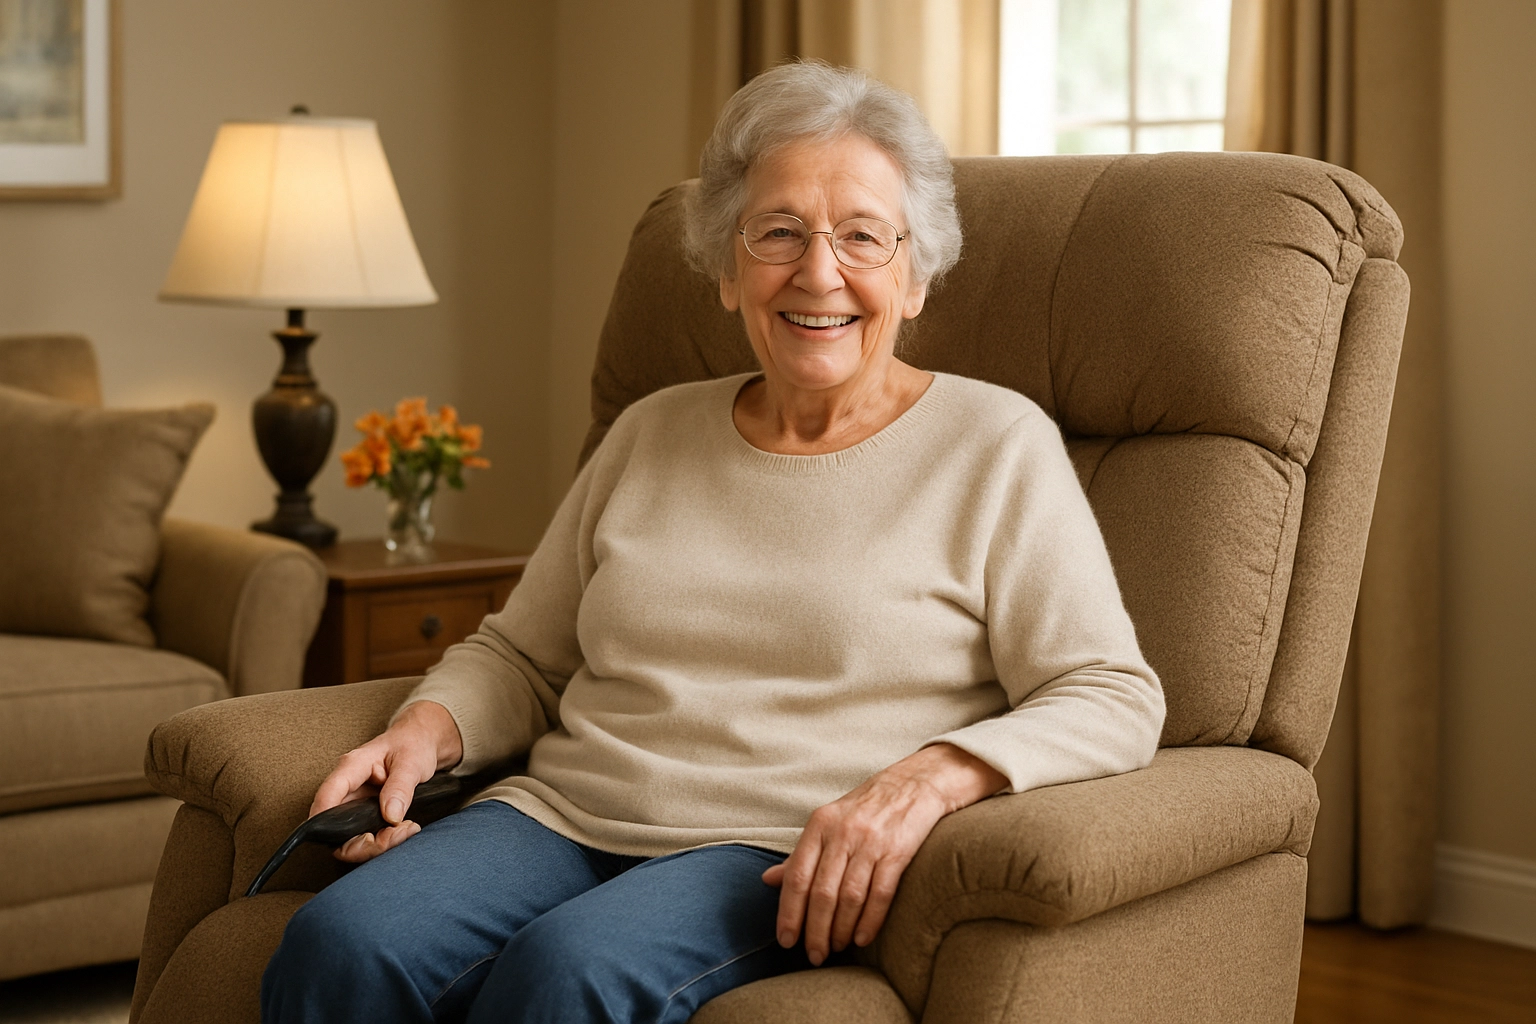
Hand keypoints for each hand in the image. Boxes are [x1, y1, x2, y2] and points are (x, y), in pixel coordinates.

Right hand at [309, 700, 463, 863]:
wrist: (420, 741)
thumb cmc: (412, 744)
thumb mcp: (411, 762)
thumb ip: (400, 788)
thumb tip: (390, 817)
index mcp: (351, 767)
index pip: (327, 797)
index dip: (329, 823)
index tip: (361, 839)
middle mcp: (347, 787)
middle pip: (335, 827)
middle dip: (364, 843)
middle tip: (395, 835)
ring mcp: (354, 802)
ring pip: (349, 837)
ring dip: (377, 844)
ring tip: (406, 830)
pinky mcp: (363, 813)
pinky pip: (364, 835)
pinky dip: (383, 840)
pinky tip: (403, 830)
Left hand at [762, 743, 1005, 965]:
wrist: (914, 785)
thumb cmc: (865, 809)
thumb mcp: (827, 823)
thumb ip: (800, 855)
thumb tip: (768, 880)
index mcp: (819, 825)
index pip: (797, 876)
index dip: (789, 912)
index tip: (786, 940)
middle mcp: (842, 832)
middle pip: (822, 892)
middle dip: (815, 930)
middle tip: (814, 955)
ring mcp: (871, 842)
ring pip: (850, 897)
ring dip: (840, 929)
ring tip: (836, 948)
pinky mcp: (898, 851)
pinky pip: (880, 893)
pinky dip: (870, 920)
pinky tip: (862, 938)